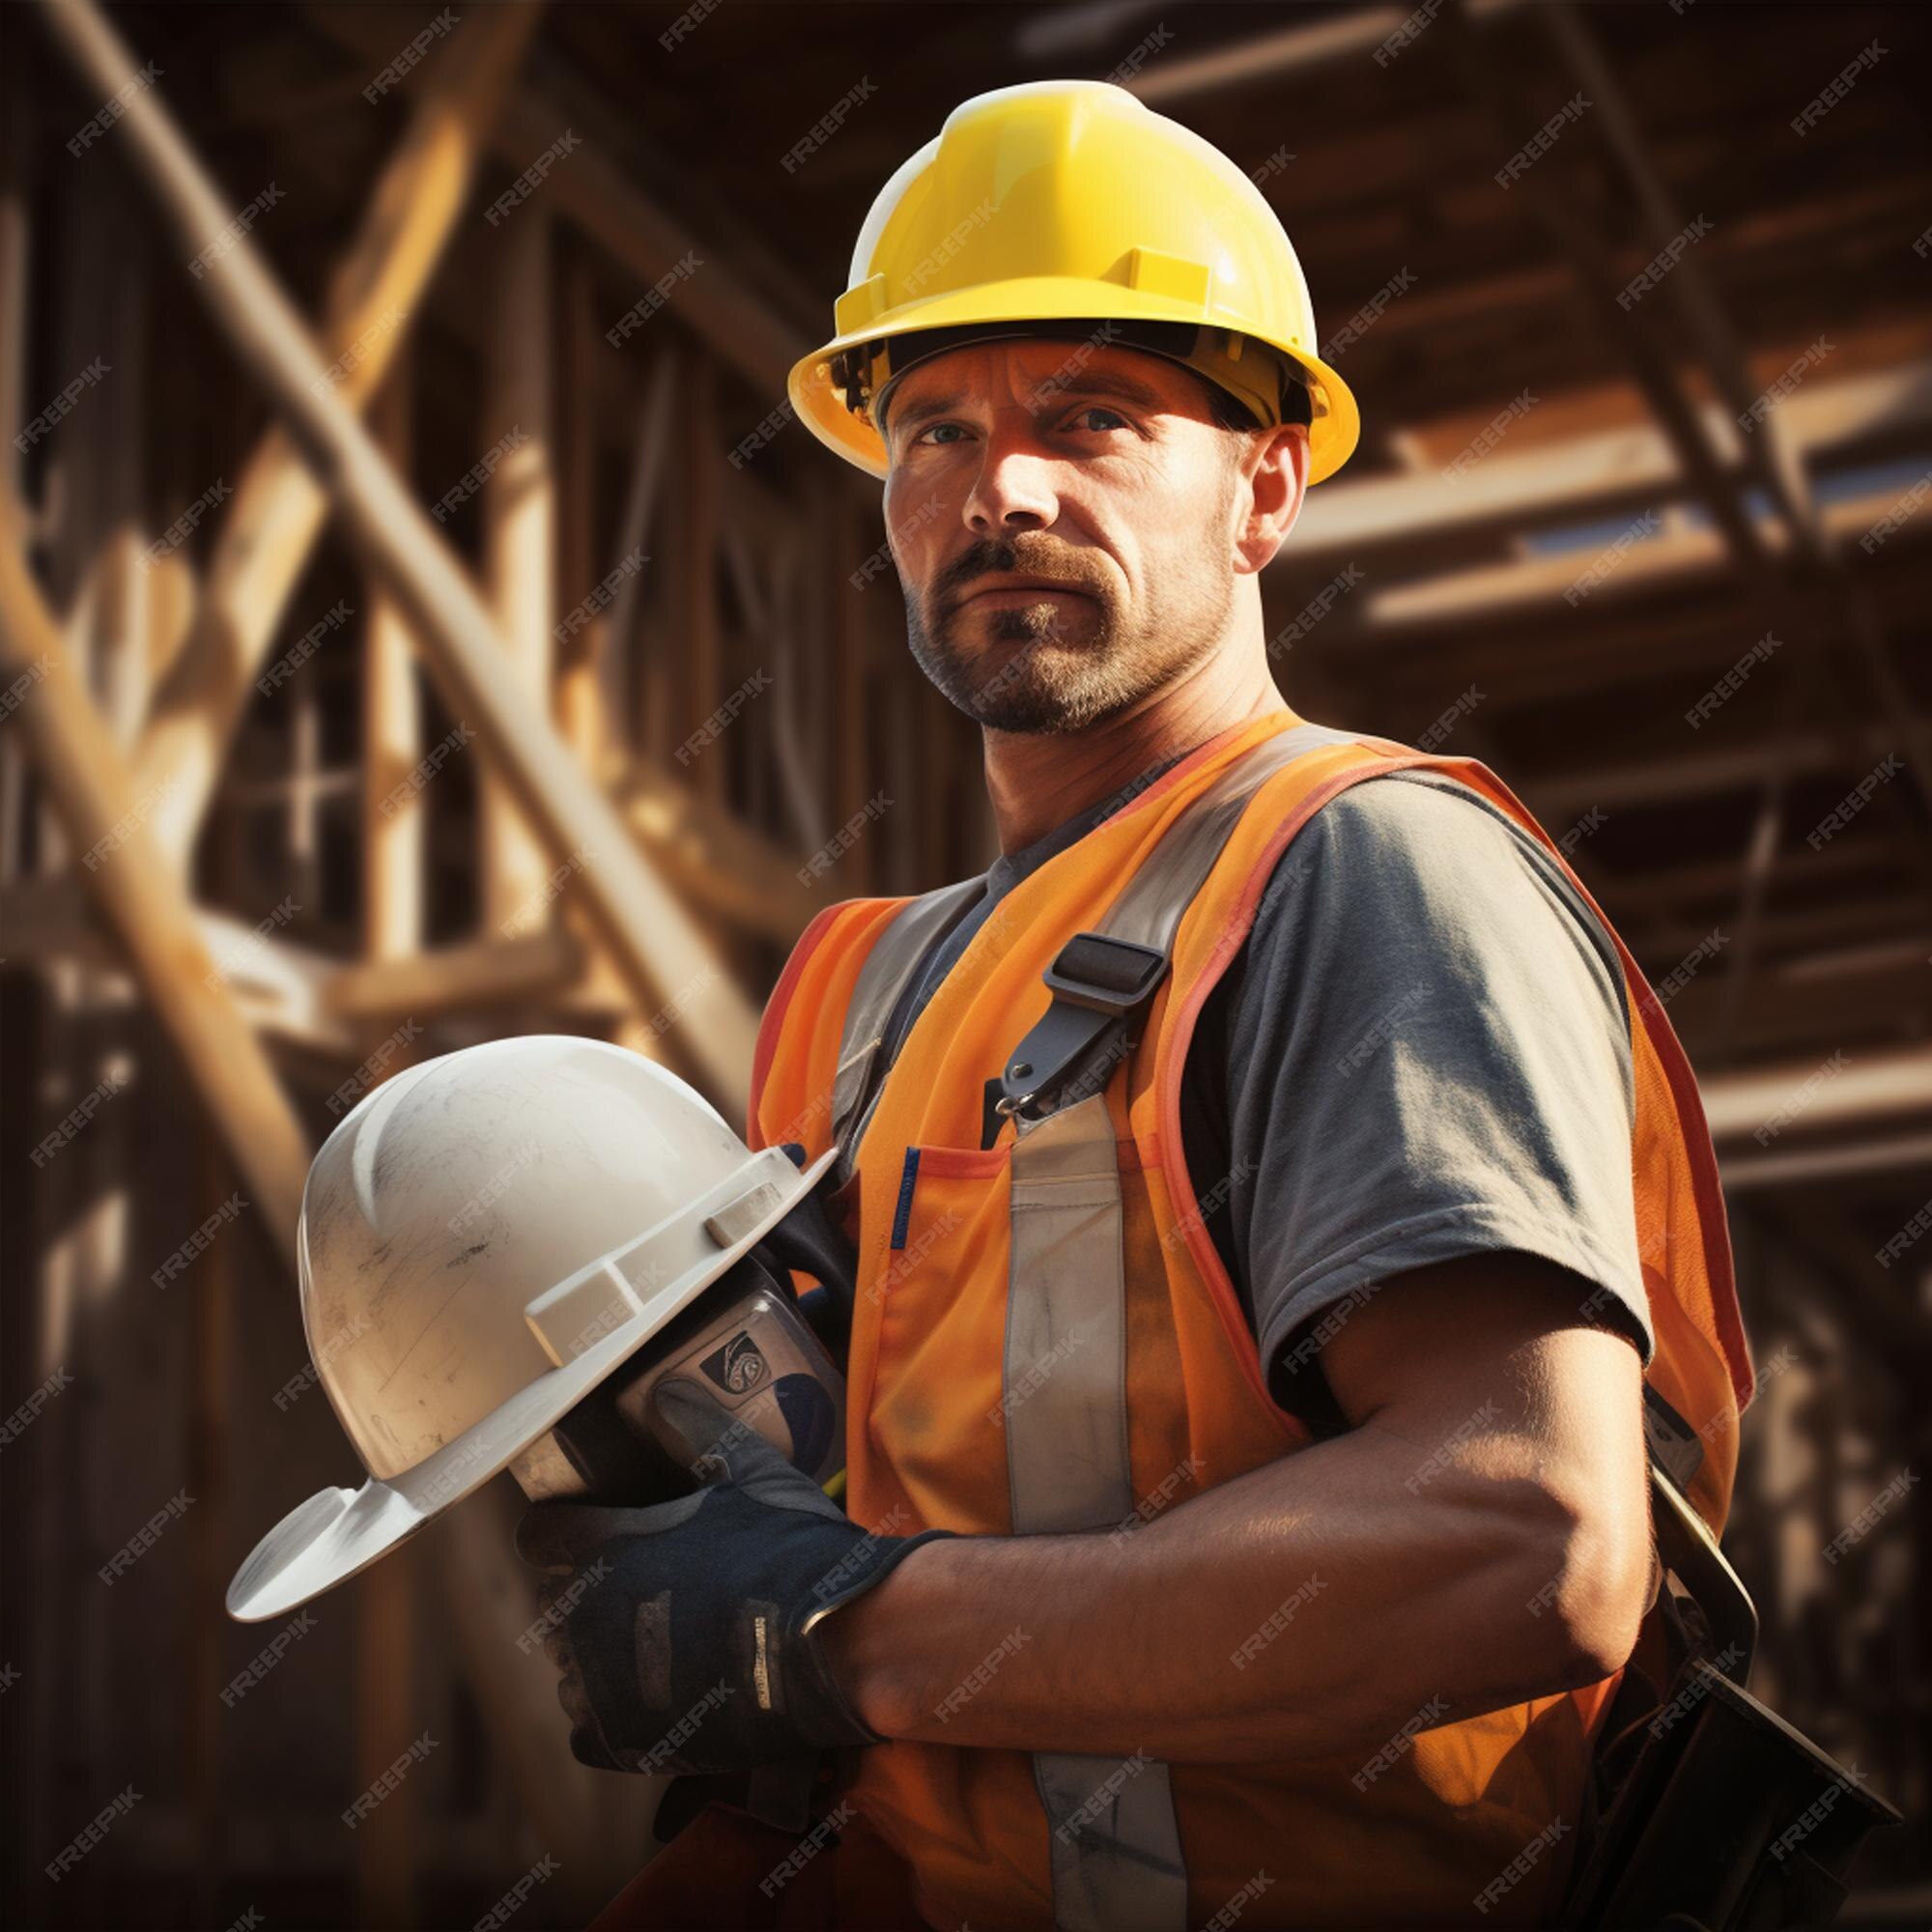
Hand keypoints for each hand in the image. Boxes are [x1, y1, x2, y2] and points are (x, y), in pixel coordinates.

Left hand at [514, 1377, 952, 1774]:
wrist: (837, 1643)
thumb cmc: (790, 1550)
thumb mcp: (751, 1473)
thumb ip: (698, 1430)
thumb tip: (663, 1392)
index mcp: (602, 1547)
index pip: (539, 1535)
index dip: (564, 1529)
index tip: (594, 1529)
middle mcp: (583, 1618)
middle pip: (556, 1602)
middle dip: (591, 1592)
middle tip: (649, 1585)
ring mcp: (601, 1686)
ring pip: (571, 1667)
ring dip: (602, 1654)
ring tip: (661, 1644)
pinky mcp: (627, 1742)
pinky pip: (589, 1729)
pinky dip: (613, 1715)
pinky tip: (657, 1696)